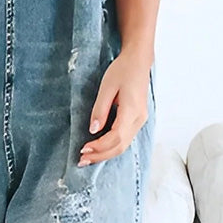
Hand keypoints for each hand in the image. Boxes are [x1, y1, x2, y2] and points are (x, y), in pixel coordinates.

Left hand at [78, 49, 151, 166]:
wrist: (138, 62)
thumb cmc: (122, 70)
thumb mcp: (107, 87)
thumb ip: (100, 109)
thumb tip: (93, 130)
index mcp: (132, 111)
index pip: (115, 137)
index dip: (99, 147)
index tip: (83, 149)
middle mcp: (139, 119)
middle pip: (120, 146)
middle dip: (101, 156)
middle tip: (82, 160)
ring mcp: (140, 121)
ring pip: (123, 145)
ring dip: (105, 153)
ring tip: (88, 158)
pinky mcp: (137, 120)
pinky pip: (125, 139)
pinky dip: (111, 146)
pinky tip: (99, 148)